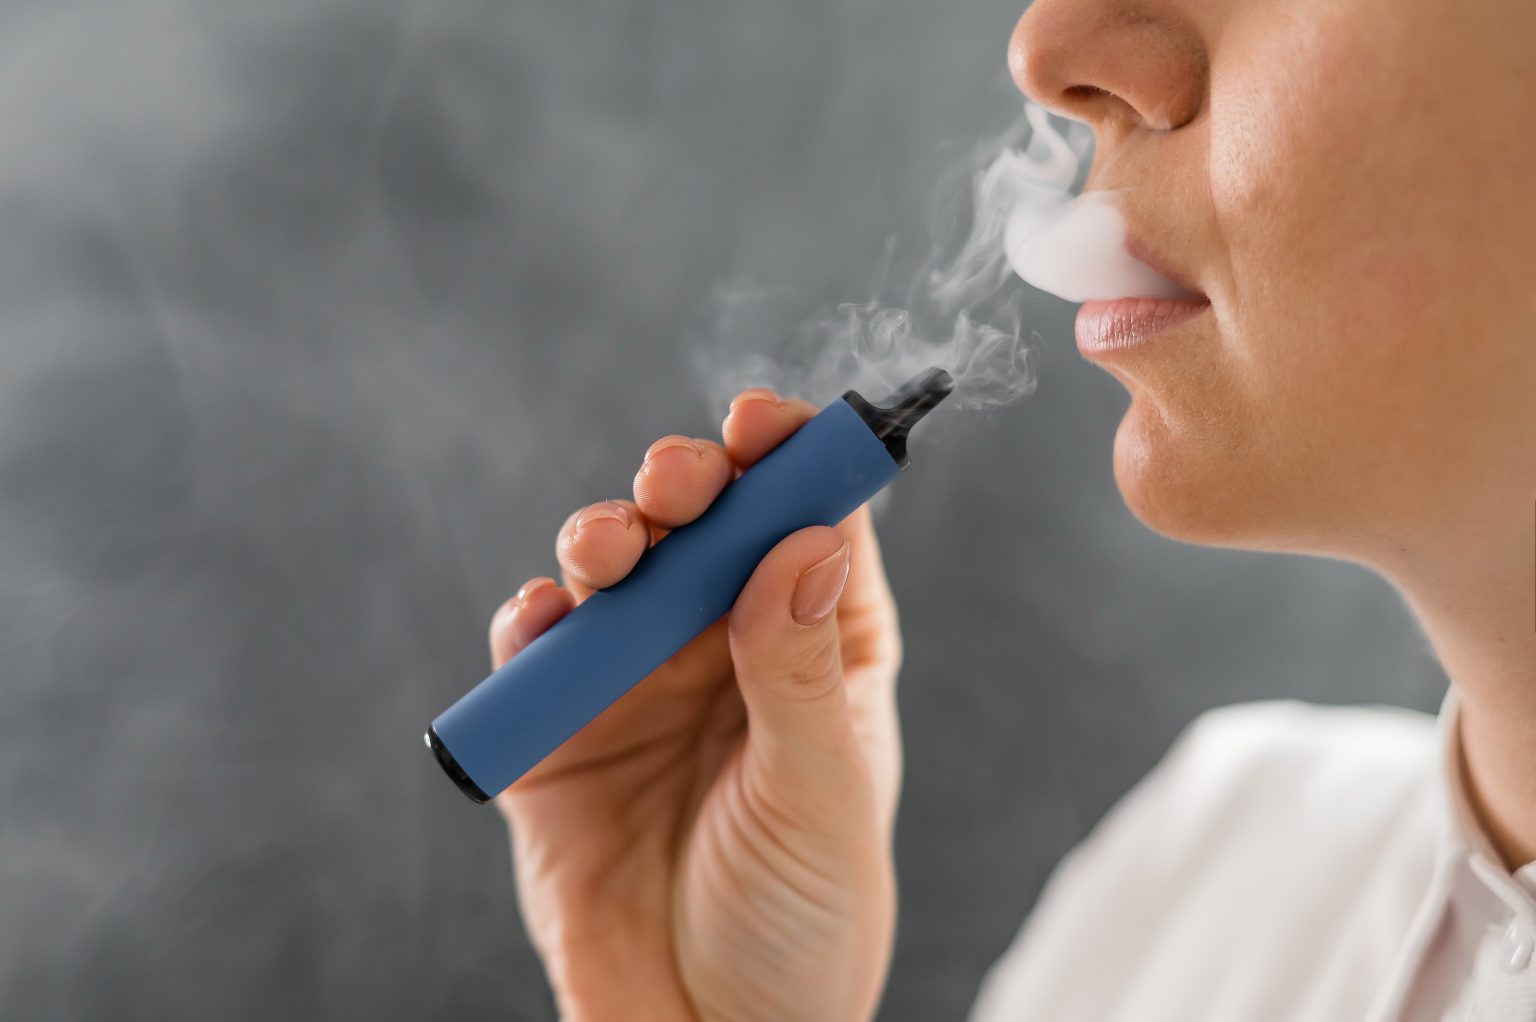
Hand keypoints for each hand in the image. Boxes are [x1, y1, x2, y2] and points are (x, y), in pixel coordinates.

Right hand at [489, 388, 902, 1021]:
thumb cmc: (802, 924)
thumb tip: (806, 540)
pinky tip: (547, 617)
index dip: (791, 460)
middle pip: (704, 527)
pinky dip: (533, 622)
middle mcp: (726, 648)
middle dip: (685, 484)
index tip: (766, 422)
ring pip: (615, 572)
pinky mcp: (558, 732)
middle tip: (676, 481)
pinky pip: (537, 652)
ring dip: (605, 539)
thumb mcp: (820, 797)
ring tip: (610, 552)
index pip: (809, 524)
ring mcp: (638, 683)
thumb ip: (803, 674)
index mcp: (817, 648)